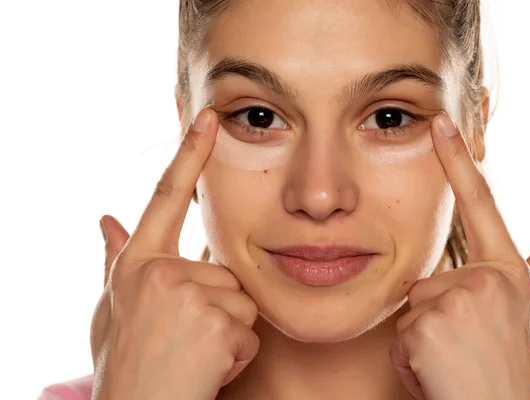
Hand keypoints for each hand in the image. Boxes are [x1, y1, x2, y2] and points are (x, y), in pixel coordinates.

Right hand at [92, 109, 259, 399]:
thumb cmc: (126, 364)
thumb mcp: (112, 310)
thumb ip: (114, 260)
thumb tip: (107, 217)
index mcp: (137, 264)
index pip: (166, 197)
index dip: (189, 155)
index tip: (208, 119)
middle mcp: (159, 272)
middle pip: (223, 270)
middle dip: (218, 306)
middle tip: (187, 339)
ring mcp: (188, 294)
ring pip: (240, 300)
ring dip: (228, 332)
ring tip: (195, 354)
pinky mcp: (216, 321)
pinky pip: (248, 330)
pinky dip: (237, 354)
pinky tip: (207, 368)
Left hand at [390, 113, 529, 399]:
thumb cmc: (516, 370)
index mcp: (507, 271)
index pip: (480, 204)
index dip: (458, 162)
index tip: (440, 124)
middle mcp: (485, 277)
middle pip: (431, 278)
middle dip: (436, 313)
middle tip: (464, 347)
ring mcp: (455, 297)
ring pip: (414, 305)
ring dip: (424, 336)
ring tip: (452, 360)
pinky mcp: (426, 321)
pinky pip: (402, 332)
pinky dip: (411, 355)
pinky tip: (437, 370)